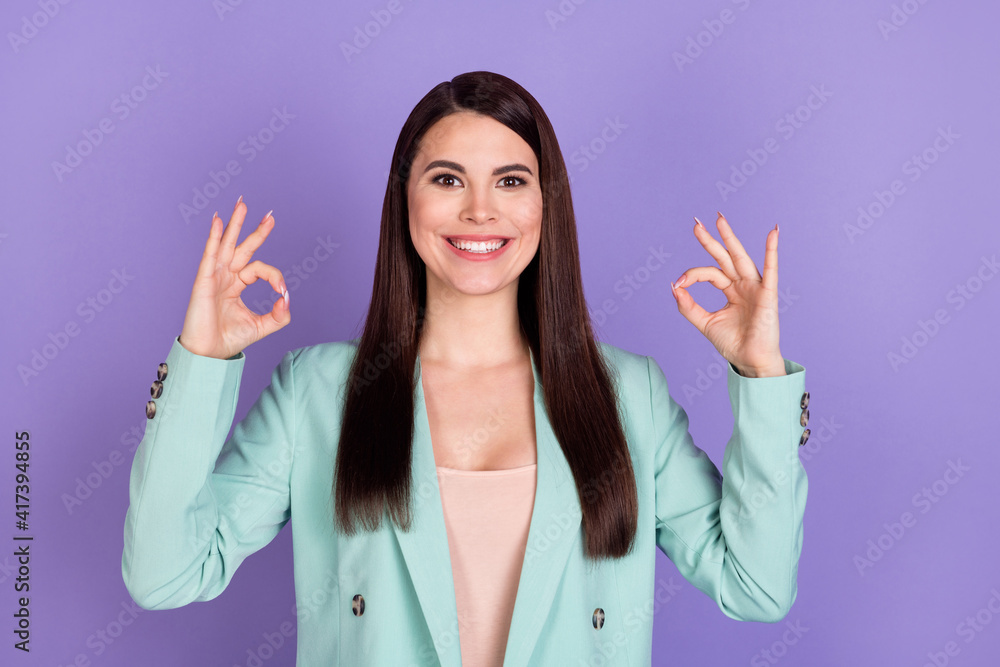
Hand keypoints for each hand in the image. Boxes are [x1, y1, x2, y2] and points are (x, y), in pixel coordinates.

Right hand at [178, 198, 290, 359]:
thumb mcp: (263, 326)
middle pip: (242, 248)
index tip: (282, 291)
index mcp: (237, 285)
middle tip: (270, 216)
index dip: (274, 276)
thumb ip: (280, 314)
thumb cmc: (230, 339)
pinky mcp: (204, 281)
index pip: (259, 269)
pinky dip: (214, 238)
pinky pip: (210, 255)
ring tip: (242, 205)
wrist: (210, 354)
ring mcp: (214, 277)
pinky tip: (219, 222)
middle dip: (255, 231)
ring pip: (226, 245)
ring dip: (235, 224)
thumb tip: (287, 297)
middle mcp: (226, 277)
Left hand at [670, 212, 783, 377]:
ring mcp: (755, 288)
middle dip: (710, 240)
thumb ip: (688, 306)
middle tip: (696, 223)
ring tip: (719, 220)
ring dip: (731, 238)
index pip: (709, 274)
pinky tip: (773, 233)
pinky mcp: (768, 295)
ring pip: (741, 258)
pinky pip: (771, 270)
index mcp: (730, 290)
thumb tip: (674, 286)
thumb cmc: (733, 343)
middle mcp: (743, 285)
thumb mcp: (705, 322)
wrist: (749, 361)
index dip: (692, 276)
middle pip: (724, 257)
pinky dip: (772, 251)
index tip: (679, 284)